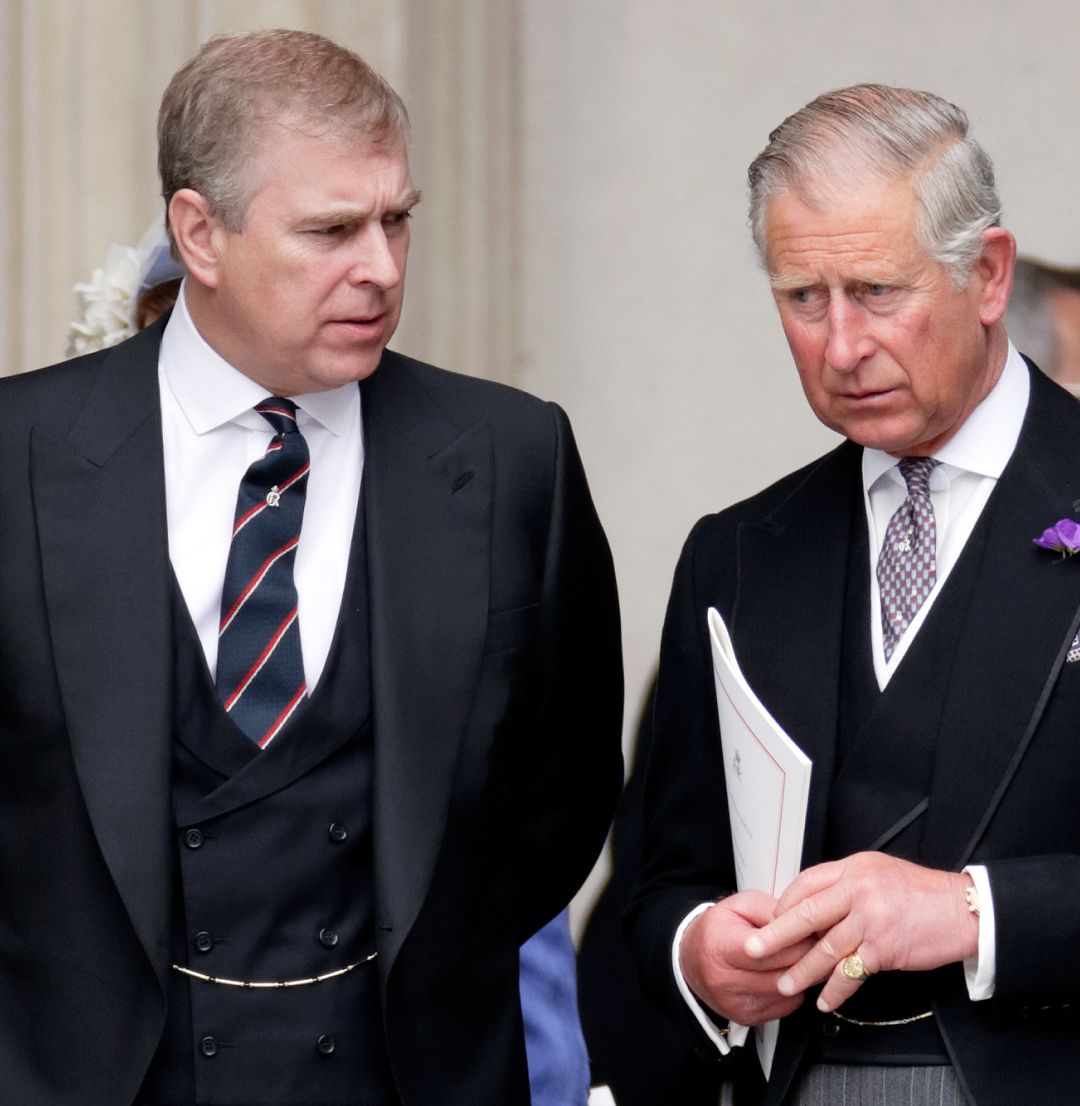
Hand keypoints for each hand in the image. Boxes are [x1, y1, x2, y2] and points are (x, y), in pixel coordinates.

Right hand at [680, 889, 814, 1024]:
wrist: (692, 959)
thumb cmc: (718, 929)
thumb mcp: (741, 905)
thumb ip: (772, 911)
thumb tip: (804, 925)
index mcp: (720, 947)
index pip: (767, 951)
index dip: (796, 941)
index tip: (814, 931)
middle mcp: (724, 980)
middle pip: (781, 973)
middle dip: (807, 959)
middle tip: (822, 945)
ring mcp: (735, 1003)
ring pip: (787, 992)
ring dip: (803, 976)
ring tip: (811, 958)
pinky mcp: (747, 1018)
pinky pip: (785, 1006)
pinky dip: (793, 990)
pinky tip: (791, 974)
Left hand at [743, 852, 978, 1012]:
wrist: (962, 910)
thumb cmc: (922, 894)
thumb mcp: (879, 872)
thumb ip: (848, 884)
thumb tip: (815, 903)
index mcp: (854, 868)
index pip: (807, 882)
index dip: (786, 902)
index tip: (773, 918)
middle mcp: (859, 889)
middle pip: (806, 913)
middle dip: (775, 935)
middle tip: (754, 949)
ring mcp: (871, 919)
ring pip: (825, 947)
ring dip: (802, 969)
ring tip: (786, 982)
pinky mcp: (884, 947)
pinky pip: (852, 972)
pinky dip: (836, 989)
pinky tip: (825, 999)